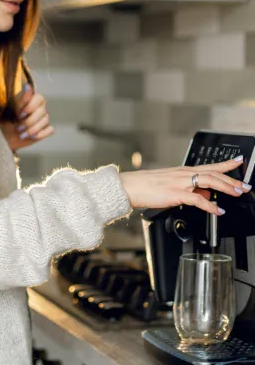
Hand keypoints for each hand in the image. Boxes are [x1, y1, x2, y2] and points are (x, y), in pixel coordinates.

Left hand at [0, 84, 54, 150]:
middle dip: (29, 121)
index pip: (39, 98)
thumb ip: (22, 98)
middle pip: (42, 111)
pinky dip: (41, 134)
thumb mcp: (12, 107)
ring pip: (45, 121)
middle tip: (18, 127)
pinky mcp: (46, 129)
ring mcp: (44, 118)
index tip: (20, 114)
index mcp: (33, 99)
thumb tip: (27, 86)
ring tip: (22, 135)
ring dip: (32, 130)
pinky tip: (32, 137)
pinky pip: (50, 130)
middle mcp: (41, 107)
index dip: (30, 107)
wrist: (6, 134)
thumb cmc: (8, 118)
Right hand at [120, 157, 251, 215]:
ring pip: (210, 181)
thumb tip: (204, 193)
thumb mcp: (168, 184)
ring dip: (227, 187)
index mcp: (181, 171)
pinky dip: (211, 205)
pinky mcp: (176, 193)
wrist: (129, 186)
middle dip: (232, 179)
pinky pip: (198, 199)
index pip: (209, 165)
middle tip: (245, 185)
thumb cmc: (144, 186)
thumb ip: (188, 188)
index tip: (238, 162)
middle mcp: (183, 174)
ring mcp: (180, 182)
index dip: (226, 164)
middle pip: (213, 173)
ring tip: (238, 193)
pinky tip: (218, 210)